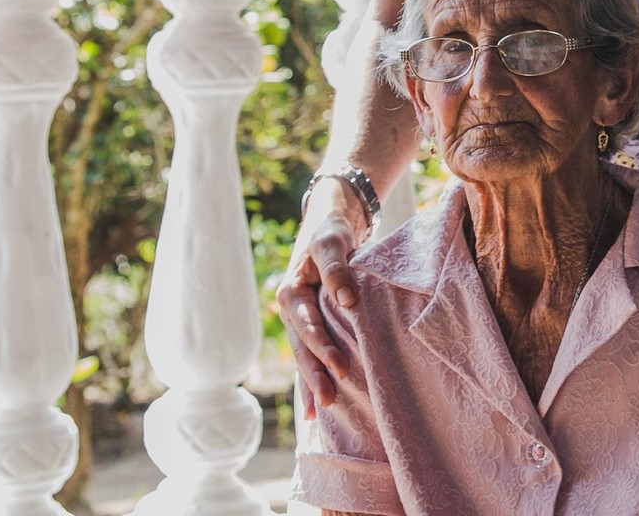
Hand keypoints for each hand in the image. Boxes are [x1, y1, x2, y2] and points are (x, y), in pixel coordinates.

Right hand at [277, 177, 365, 416]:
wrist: (331, 226)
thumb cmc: (332, 232)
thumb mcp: (332, 242)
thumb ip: (336, 269)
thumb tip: (346, 301)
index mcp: (292, 291)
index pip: (307, 325)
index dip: (322, 347)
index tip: (341, 366)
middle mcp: (292, 310)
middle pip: (303, 347)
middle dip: (315, 374)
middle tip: (330, 400)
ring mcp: (302, 321)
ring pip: (305, 356)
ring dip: (313, 382)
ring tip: (322, 411)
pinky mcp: (314, 326)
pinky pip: (312, 355)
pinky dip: (313, 379)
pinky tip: (315, 409)